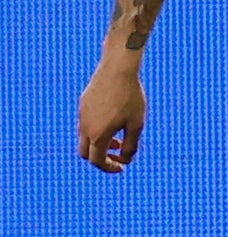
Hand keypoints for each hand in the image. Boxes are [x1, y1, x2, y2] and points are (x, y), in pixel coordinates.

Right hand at [77, 56, 145, 173]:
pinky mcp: (83, 104)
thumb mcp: (136, 123)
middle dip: (101, 158)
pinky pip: (86, 123)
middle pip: (86, 153)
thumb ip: (131, 145)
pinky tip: (113, 121)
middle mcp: (85, 128)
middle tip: (117, 156)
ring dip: (100, 143)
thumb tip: (126, 160)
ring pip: (85, 137)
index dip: (110, 167)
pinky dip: (97, 130)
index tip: (122, 167)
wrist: (118, 69)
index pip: (98, 161)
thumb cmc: (131, 97)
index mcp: (98, 135)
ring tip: (118, 139)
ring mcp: (81, 115)